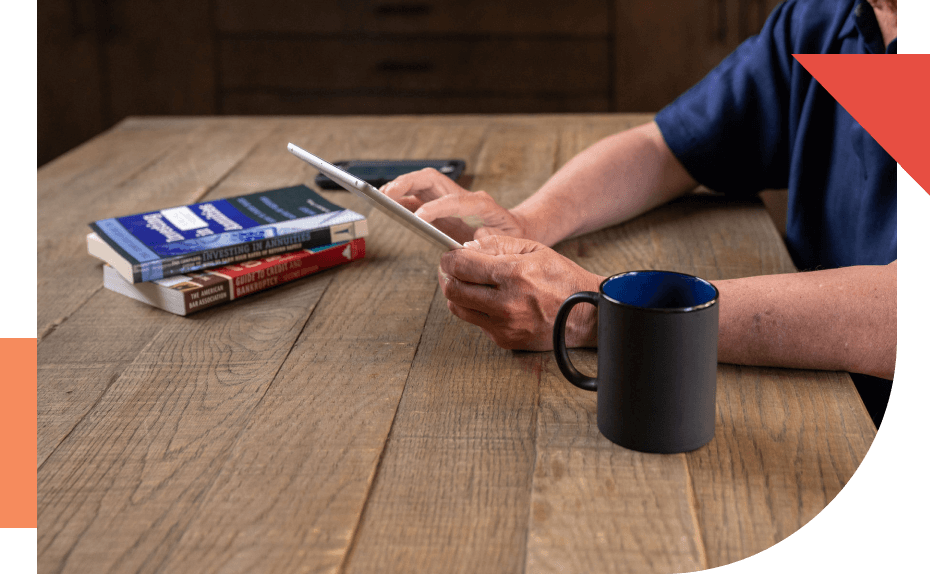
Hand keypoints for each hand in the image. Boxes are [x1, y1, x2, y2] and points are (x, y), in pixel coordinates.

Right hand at [380, 168, 530, 244]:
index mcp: (482, 204)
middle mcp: (463, 195)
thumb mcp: (507, 242)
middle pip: (432, 179)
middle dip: (409, 183)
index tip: (420, 218)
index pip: (456, 200)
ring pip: (421, 183)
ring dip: (400, 186)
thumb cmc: (509, 236)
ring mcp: (449, 198)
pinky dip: (401, 198)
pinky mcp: (440, 205)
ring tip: (381, 196)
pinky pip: (417, 197)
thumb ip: (491, 241)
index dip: (437, 207)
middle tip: (388, 194)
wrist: (513, 229)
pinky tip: (386, 203)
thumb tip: (475, 239)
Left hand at [438, 235, 603, 350]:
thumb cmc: (561, 278)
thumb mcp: (534, 249)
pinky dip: (476, 310)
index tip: (450, 255)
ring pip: (458, 309)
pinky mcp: (504, 340)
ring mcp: (504, 325)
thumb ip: (498, 244)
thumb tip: (467, 247)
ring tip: (469, 284)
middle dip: (448, 276)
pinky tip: (489, 300)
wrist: (585, 314)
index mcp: (514, 274)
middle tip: (454, 269)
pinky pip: (476, 322)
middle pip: (453, 289)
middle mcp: (506, 303)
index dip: (449, 258)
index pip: (461, 266)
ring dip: (457, 294)